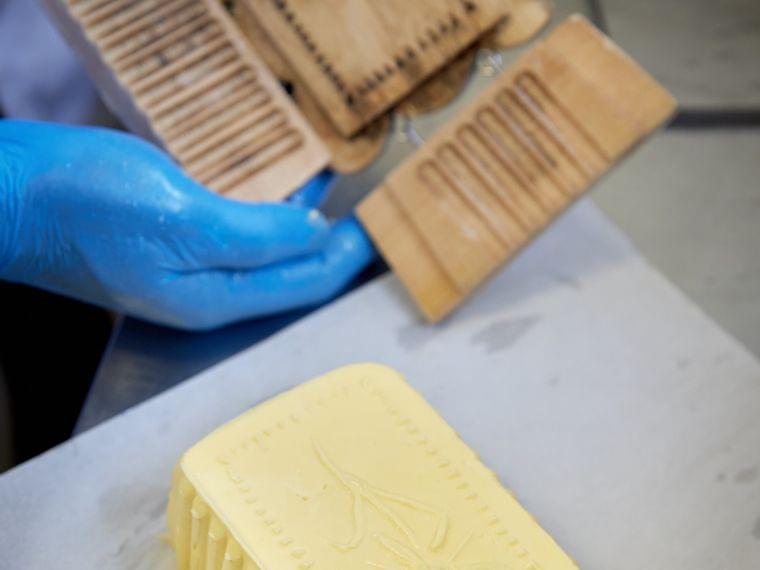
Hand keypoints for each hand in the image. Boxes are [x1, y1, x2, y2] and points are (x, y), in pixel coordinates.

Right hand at [0, 120, 374, 329]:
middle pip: (290, 275)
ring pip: (267, 251)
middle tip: (367, 215)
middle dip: (333, 248)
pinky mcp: (172, 238)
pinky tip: (280, 186)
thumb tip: (314, 234)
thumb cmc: (84, 207)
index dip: (346, 258)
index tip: (378, 227)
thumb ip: (256, 234)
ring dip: (303, 226)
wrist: (10, 193)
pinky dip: (269, 209)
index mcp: (215, 297)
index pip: (304, 285)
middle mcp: (208, 290)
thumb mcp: (183, 219)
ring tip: (335, 196)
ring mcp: (188, 265)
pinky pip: (238, 228)